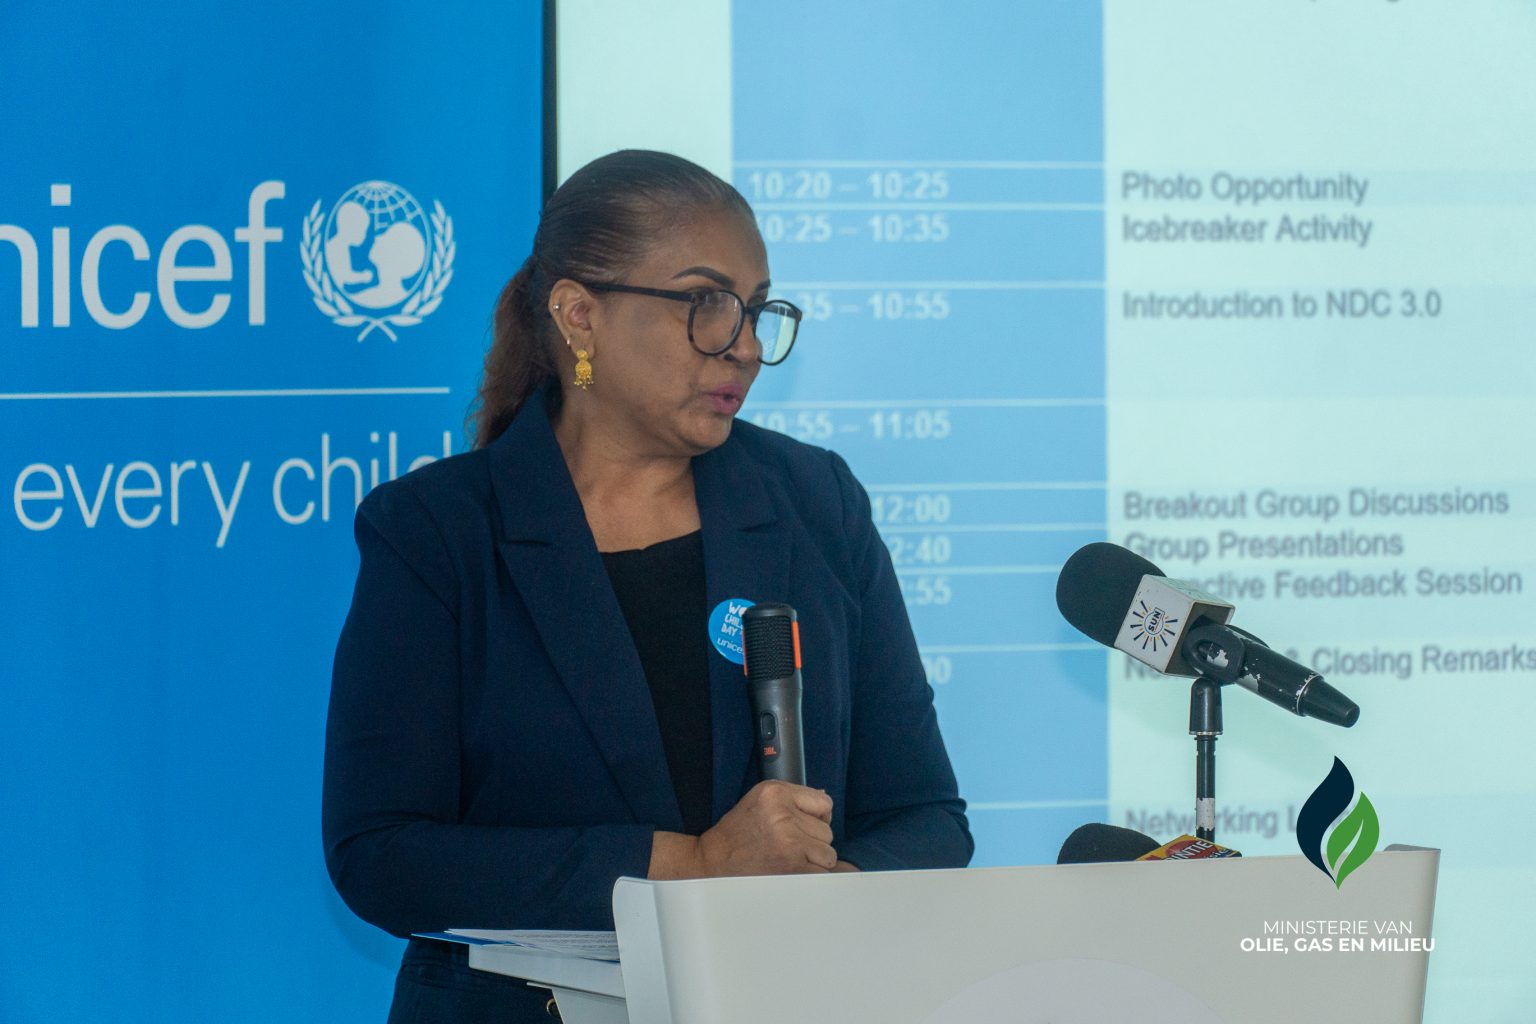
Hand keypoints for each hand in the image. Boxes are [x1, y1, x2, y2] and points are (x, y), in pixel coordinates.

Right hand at [694, 780, 836, 876]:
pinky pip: (822, 873)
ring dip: (814, 860)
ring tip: (790, 859)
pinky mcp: (792, 868)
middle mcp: (784, 815)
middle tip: (788, 845)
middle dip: (813, 840)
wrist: (712, 862)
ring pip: (828, 853)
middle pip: (827, 831)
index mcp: (776, 793)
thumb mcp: (761, 800)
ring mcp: (790, 843)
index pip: (825, 803)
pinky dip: (812, 876)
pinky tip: (793, 872)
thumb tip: (826, 806)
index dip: (816, 817)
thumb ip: (793, 799)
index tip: (801, 826)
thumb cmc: (737, 833)